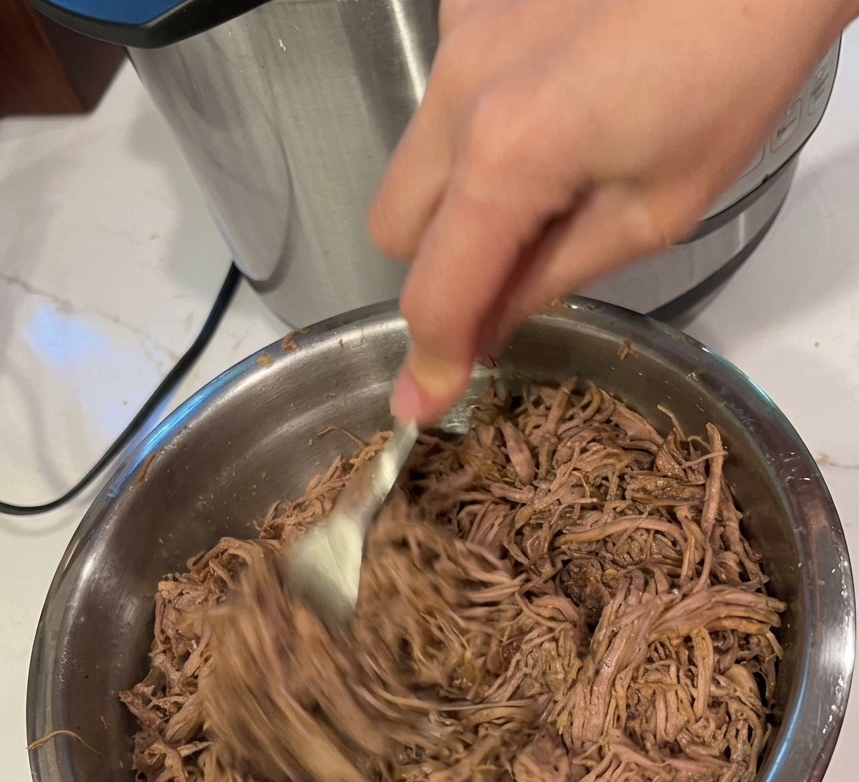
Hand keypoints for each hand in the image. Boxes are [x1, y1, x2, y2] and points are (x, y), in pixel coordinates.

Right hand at [369, 0, 858, 423]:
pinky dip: (475, 126)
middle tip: (510, 271)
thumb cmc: (730, 75)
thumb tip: (484, 334)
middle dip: (440, 267)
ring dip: (455, 197)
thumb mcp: (653, 212)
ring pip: (412, 164)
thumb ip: (549, 278)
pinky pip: (441, 98)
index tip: (424, 401)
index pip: (437, 291)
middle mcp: (459, 89)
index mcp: (509, 155)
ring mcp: (456, 34)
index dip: (432, 358)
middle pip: (395, 230)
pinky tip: (543, 105)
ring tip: (547, 173)